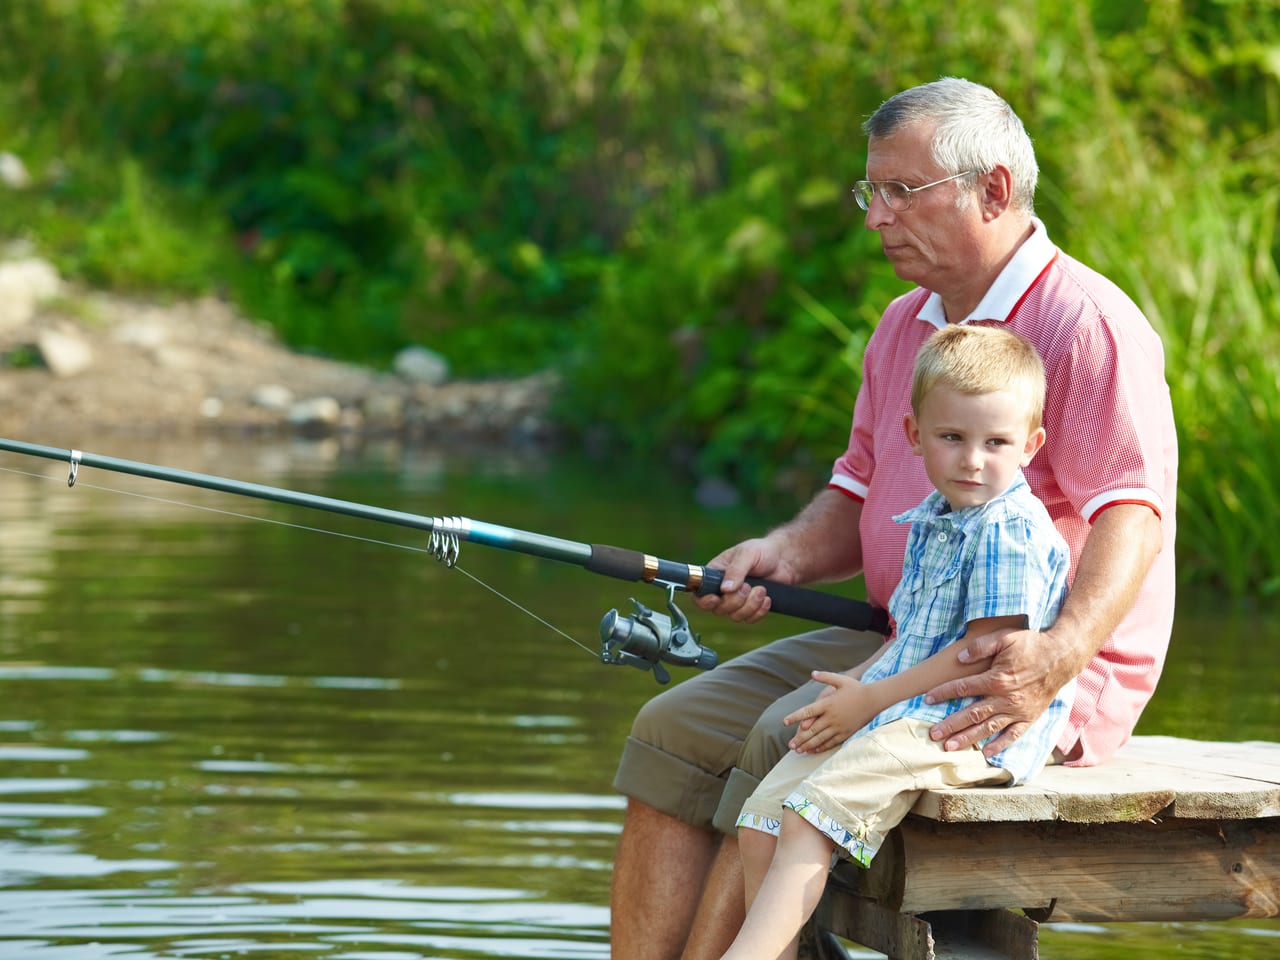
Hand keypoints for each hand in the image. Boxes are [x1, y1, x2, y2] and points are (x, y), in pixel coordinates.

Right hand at [693, 538, 785, 623]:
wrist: (784, 559)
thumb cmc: (762, 551)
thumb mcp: (747, 554)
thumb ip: (735, 570)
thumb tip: (725, 589)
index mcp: (715, 574)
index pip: (700, 594)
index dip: (705, 601)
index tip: (717, 598)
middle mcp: (722, 590)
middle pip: (719, 609)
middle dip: (736, 600)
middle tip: (749, 587)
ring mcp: (737, 601)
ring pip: (735, 616)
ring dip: (750, 605)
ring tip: (762, 589)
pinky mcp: (751, 608)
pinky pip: (750, 619)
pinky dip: (759, 611)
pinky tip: (767, 599)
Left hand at [783, 670, 879, 753]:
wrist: (875, 700)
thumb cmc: (857, 688)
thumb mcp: (840, 679)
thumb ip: (825, 677)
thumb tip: (812, 673)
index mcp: (828, 704)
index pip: (807, 711)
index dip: (794, 717)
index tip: (784, 722)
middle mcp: (832, 717)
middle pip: (812, 730)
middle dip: (799, 738)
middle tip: (789, 745)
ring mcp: (839, 726)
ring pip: (820, 738)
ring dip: (808, 745)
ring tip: (798, 751)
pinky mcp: (846, 733)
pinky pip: (832, 742)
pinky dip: (822, 747)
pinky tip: (814, 750)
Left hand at [924, 627, 1067, 756]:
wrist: (1062, 656)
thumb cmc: (1031, 644)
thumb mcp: (1004, 637)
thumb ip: (980, 647)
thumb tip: (959, 658)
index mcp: (996, 679)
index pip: (963, 688)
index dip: (943, 693)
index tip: (926, 698)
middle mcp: (1005, 698)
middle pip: (971, 714)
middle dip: (950, 725)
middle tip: (932, 735)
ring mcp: (1017, 710)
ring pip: (988, 728)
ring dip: (968, 738)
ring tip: (950, 747)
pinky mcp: (1029, 717)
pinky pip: (1013, 735)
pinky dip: (1000, 745)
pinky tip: (986, 753)